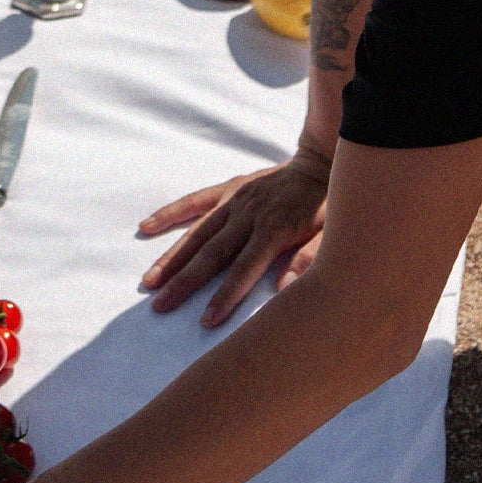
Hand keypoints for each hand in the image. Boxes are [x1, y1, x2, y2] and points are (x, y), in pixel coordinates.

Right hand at [139, 150, 332, 326]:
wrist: (324, 162)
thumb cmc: (332, 206)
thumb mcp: (334, 235)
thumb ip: (310, 260)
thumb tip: (285, 290)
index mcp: (273, 229)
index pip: (243, 269)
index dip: (224, 296)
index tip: (205, 320)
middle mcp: (248, 215)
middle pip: (211, 254)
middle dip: (185, 282)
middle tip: (160, 305)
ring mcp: (236, 201)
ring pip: (197, 233)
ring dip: (172, 258)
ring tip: (150, 281)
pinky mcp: (230, 190)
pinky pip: (195, 202)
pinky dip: (171, 213)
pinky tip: (147, 226)